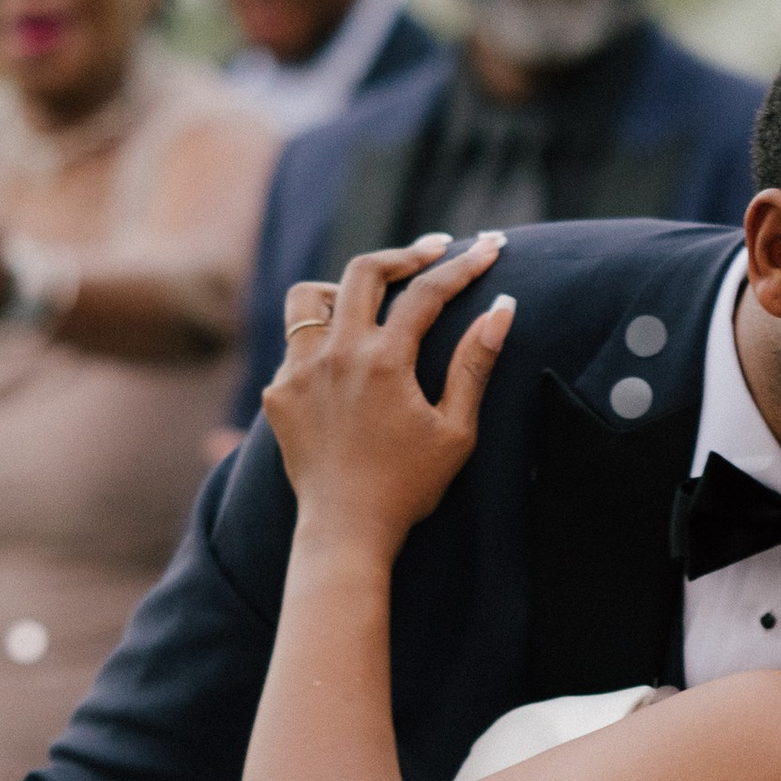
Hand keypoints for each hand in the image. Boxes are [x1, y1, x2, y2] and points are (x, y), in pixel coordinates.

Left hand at [263, 233, 512, 552]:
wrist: (346, 531)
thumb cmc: (409, 486)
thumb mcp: (455, 430)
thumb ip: (475, 365)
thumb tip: (502, 309)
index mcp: (384, 361)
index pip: (427, 293)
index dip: (462, 266)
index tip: (489, 249)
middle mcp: (335, 354)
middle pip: (364, 272)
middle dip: (404, 255)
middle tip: (432, 252)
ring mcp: (299, 371)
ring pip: (310, 297)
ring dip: (343, 290)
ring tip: (370, 302)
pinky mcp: (278, 394)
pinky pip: (295, 345)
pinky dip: (321, 340)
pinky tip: (343, 363)